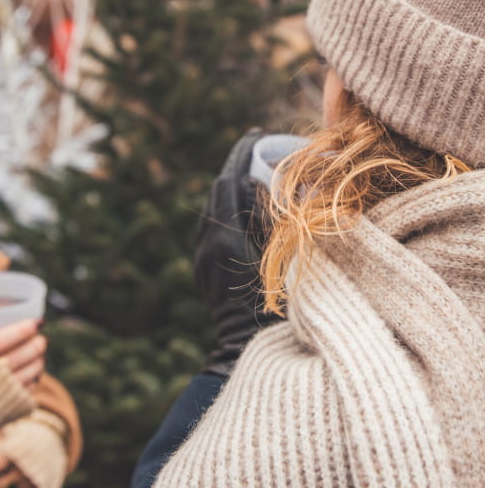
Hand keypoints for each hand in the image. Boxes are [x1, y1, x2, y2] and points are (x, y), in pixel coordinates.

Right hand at [0, 319, 45, 388]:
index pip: (5, 338)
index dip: (24, 329)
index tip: (36, 322)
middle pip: (23, 355)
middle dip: (36, 345)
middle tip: (41, 337)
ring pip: (29, 374)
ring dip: (38, 362)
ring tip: (40, 354)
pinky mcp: (4, 413)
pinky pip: (26, 393)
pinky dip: (32, 382)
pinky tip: (32, 375)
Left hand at [195, 129, 282, 375]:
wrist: (245, 353)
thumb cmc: (277, 312)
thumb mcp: (285, 262)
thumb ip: (274, 221)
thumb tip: (262, 183)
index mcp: (225, 236)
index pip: (229, 180)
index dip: (242, 154)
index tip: (256, 134)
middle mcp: (206, 243)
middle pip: (217, 189)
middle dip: (236, 164)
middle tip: (259, 146)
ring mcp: (201, 256)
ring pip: (212, 207)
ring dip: (230, 186)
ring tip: (255, 170)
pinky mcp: (202, 268)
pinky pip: (211, 226)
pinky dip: (226, 208)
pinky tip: (244, 205)